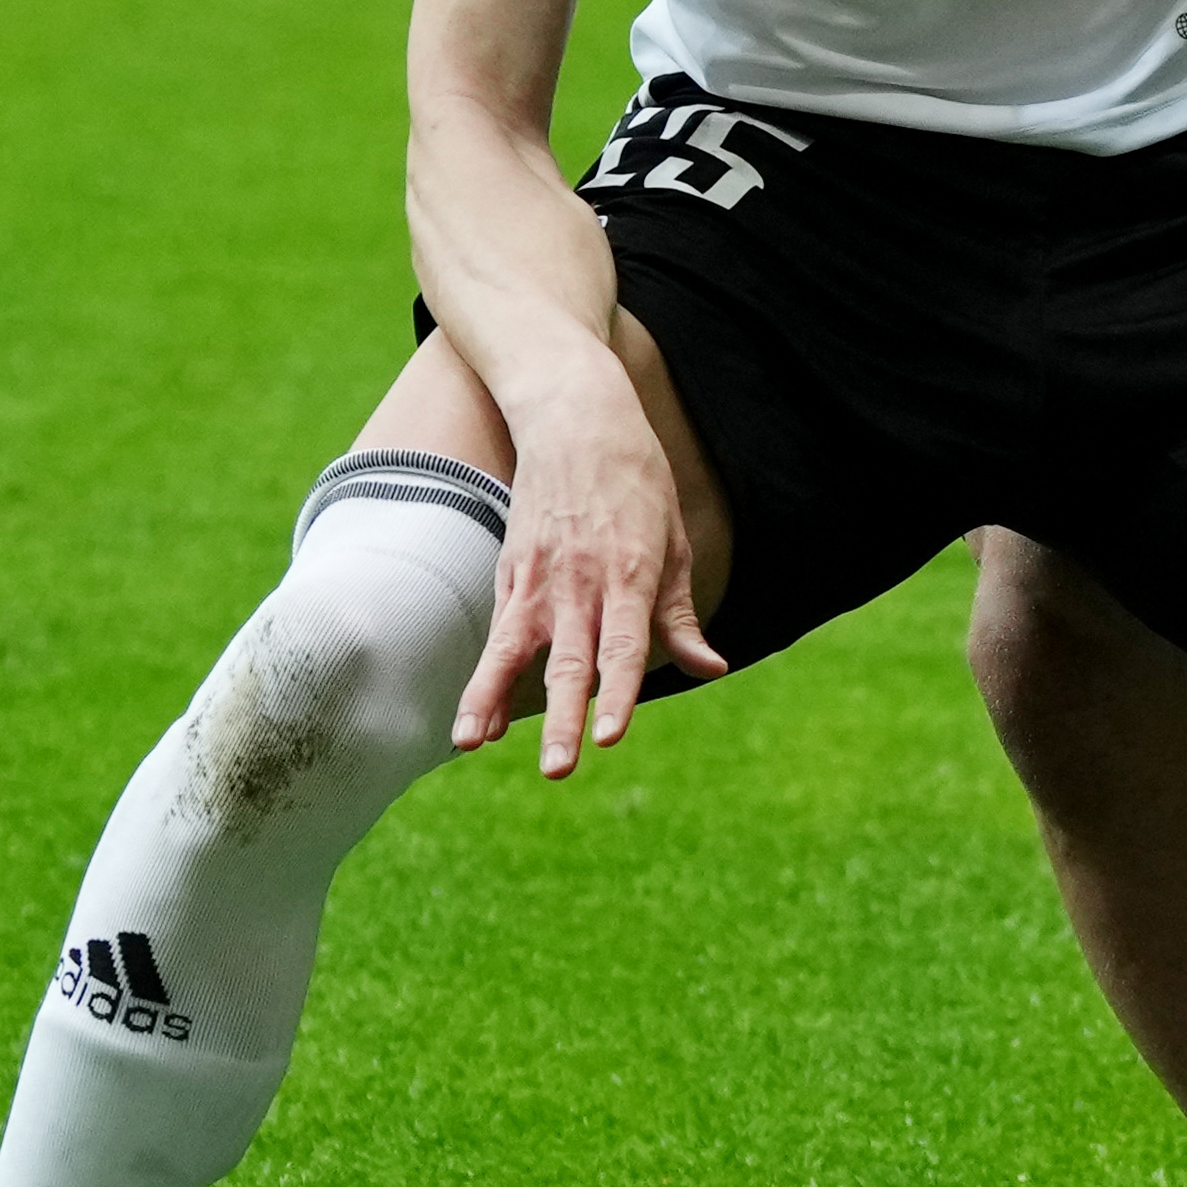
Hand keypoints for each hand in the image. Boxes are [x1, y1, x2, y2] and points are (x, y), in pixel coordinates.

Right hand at [450, 386, 720, 776]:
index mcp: (632, 575)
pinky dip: (485, 680)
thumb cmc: (637, 481)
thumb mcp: (673, 541)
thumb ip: (679, 615)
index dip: (618, 693)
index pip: (624, 647)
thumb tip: (712, 666)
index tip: (609, 735)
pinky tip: (476, 725)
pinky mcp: (512, 574)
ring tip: (474, 745)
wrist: (576, 417)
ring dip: (495, 702)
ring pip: (515, 651)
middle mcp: (583, 582)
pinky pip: (497, 636)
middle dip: (565, 718)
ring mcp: (540, 578)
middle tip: (560, 769)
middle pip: (572, 661)